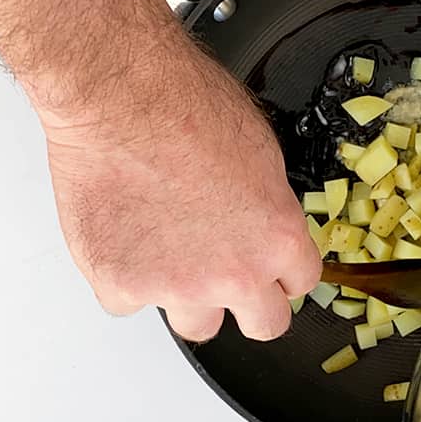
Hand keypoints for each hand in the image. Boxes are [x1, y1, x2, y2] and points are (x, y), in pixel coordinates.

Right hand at [42, 40, 320, 341]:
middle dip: (250, 304)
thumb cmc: (185, 104)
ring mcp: (178, 287)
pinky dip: (124, 278)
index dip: (282, 271)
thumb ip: (267, 205)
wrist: (119, 95)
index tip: (268, 266)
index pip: (300, 283)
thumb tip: (260, 220)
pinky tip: (123, 237)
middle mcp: (235, 273)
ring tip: (167, 251)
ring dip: (186, 298)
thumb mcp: (260, 150)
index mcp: (278, 238)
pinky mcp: (122, 285)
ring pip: (196, 325)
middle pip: (264, 325)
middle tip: (227, 276)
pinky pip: (128, 302)